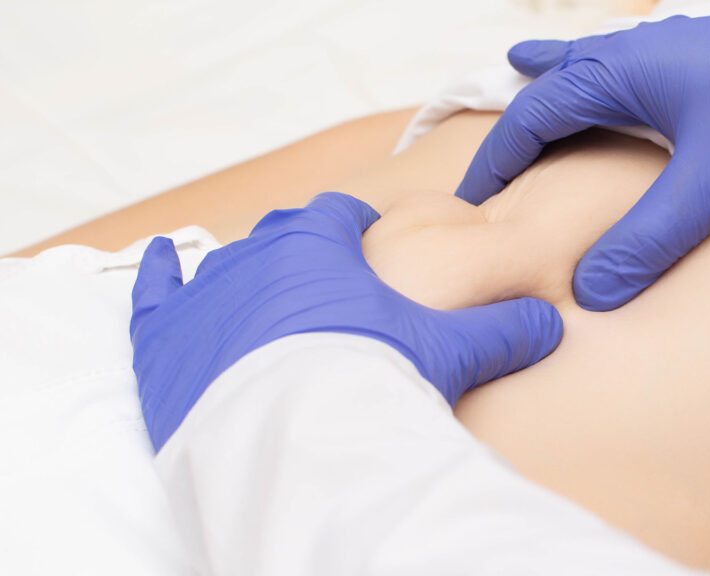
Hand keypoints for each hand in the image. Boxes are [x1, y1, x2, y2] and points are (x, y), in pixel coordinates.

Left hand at [130, 192, 562, 450]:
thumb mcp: (449, 353)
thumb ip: (503, 330)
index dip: (358, 223)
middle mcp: (255, 255)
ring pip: (223, 263)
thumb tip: (553, 322)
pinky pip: (153, 290)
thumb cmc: (370, 383)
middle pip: (283, 236)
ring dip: (244, 270)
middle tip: (325, 280)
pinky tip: (158, 261)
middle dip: (305, 251)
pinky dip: (156, 274)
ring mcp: (205, 295)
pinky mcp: (164, 339)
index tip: (368, 234)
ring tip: (263, 286)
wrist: (297, 444)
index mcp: (320, 244)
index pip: (342, 213)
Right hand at [456, 12, 709, 310]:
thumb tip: (591, 290)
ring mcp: (669, 47)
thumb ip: (650, 236)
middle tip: (492, 159)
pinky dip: (601, 63)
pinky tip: (613, 61)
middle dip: (517, 122)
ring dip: (553, 77)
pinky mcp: (700, 57)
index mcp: (621, 73)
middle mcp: (635, 52)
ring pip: (589, 60)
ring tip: (524, 67)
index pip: (534, 116)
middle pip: (553, 85)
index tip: (472, 198)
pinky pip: (629, 57)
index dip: (497, 159)